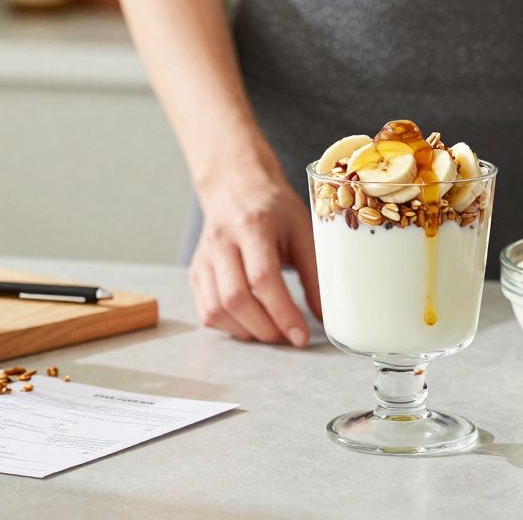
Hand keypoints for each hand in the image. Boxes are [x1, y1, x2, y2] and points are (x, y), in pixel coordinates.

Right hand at [188, 171, 321, 346]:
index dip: (283, 313)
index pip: (263, 278)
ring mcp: (203, 258)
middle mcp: (222, 242)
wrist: (236, 187)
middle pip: (236, 298)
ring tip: (271, 331)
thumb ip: (315, 272)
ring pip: (216, 310)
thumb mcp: (303, 230)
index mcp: (253, 225)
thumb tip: (327, 317)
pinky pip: (205, 311)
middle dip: (265, 328)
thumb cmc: (275, 209)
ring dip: (246, 332)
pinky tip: (250, 323)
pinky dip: (229, 327)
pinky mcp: (195, 272)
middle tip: (288, 337)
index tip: (301, 336)